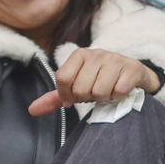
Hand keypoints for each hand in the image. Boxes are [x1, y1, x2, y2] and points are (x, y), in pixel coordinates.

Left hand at [28, 48, 158, 114]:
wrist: (132, 73)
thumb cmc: (99, 80)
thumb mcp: (76, 86)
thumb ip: (55, 98)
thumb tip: (32, 110)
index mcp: (79, 54)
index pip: (62, 78)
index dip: (67, 94)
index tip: (74, 98)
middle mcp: (96, 53)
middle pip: (81, 88)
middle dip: (87, 98)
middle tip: (94, 93)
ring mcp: (115, 59)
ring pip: (100, 92)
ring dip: (104, 98)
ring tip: (107, 91)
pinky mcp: (131, 68)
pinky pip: (118, 92)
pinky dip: (118, 97)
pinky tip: (119, 90)